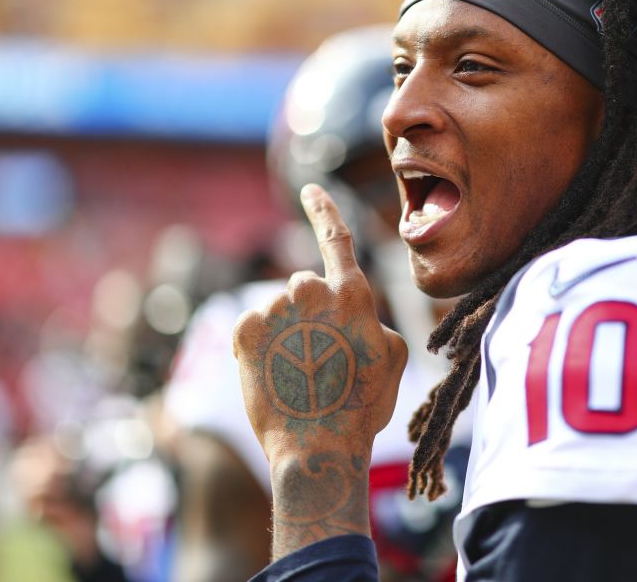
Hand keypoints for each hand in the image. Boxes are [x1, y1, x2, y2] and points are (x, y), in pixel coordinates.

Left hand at [232, 184, 407, 557]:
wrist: (316, 447)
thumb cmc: (360, 410)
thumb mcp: (392, 361)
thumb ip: (377, 323)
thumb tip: (362, 316)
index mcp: (352, 294)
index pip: (336, 238)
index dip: (323, 210)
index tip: (309, 189)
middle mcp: (311, 291)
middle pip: (304, 286)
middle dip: (307, 313)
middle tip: (317, 358)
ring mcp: (276, 309)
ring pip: (277, 311)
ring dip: (283, 335)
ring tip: (296, 376)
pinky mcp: (244, 330)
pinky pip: (250, 328)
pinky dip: (257, 349)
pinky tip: (272, 377)